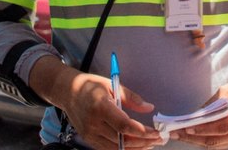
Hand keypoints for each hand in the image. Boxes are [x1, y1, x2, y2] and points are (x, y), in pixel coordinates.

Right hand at [30, 57, 162, 148]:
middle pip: (122, 140)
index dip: (141, 132)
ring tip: (151, 143)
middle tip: (160, 139)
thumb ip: (131, 98)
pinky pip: (109, 149)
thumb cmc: (91, 85)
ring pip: (117, 148)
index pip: (123, 126)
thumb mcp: (112, 84)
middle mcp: (94, 124)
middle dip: (143, 142)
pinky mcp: (88, 139)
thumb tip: (149, 108)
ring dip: (136, 148)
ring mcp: (90, 134)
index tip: (155, 132)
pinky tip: (136, 145)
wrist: (68, 92)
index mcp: (100, 107)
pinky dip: (124, 149)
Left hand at [170, 79, 227, 148]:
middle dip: (193, 138)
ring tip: (180, 135)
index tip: (187, 128)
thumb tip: (196, 115)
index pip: (221, 127)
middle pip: (215, 140)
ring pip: (214, 145)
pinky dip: (203, 141)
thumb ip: (213, 103)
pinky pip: (217, 145)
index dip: (203, 130)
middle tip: (176, 133)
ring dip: (195, 141)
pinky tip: (191, 135)